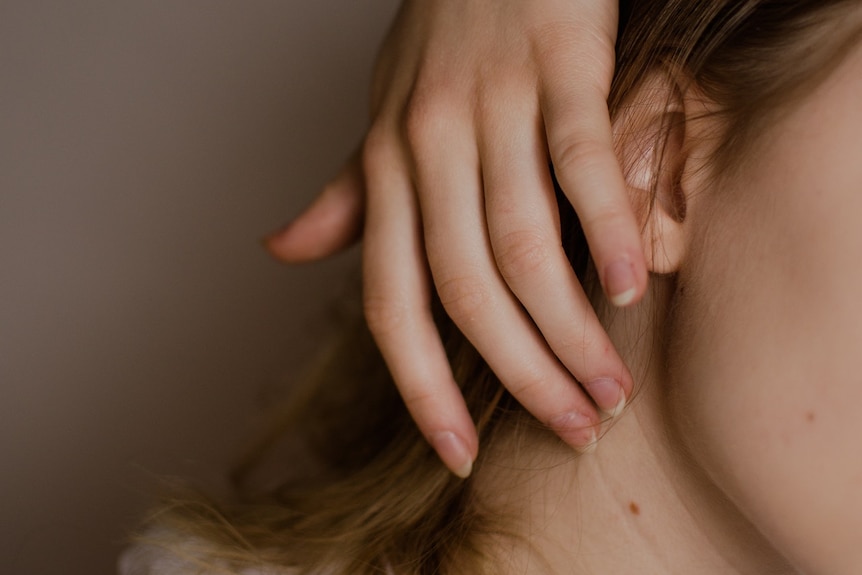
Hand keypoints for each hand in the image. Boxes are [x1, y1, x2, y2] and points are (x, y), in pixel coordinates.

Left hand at [265, 0, 644, 476]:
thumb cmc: (435, 45)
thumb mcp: (377, 121)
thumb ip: (344, 196)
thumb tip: (280, 252)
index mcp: (385, 171)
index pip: (393, 303)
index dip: (422, 388)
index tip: (460, 452)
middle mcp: (427, 146)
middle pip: (468, 290)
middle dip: (522, 376)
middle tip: (575, 429)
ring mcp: (492, 106)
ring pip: (527, 243)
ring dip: (571, 331)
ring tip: (609, 387)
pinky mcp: (558, 65)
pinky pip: (581, 160)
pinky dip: (608, 229)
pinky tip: (631, 287)